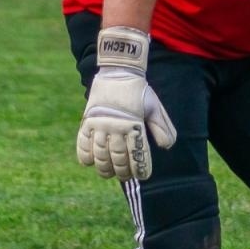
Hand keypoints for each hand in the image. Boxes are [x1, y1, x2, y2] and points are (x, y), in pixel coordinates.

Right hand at [76, 27, 176, 180]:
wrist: (119, 72)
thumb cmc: (139, 92)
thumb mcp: (155, 107)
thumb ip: (162, 128)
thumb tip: (166, 147)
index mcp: (135, 124)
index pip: (138, 154)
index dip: (140, 168)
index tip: (142, 175)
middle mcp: (117, 126)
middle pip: (118, 158)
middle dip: (123, 171)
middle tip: (125, 176)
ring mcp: (100, 124)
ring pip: (100, 154)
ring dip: (104, 167)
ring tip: (108, 174)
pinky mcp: (88, 120)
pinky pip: (83, 143)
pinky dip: (85, 155)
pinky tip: (89, 163)